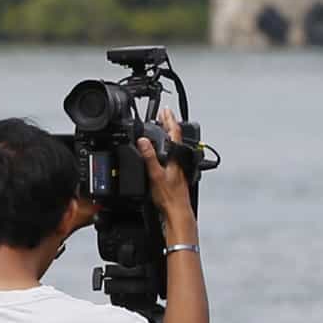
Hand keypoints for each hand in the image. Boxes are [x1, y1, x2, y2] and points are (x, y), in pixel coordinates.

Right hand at [145, 110, 200, 236]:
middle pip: (175, 138)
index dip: (169, 120)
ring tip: (160, 130)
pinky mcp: (175, 175)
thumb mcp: (155, 175)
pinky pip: (171, 156)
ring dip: (167, 137)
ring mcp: (178, 168)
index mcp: (176, 157)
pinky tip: (160, 153)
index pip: (174, 133)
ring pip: (173, 147)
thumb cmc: (170, 197)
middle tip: (162, 116)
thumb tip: (143, 141)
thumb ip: (149, 157)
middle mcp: (179, 161)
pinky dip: (165, 149)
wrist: (177, 212)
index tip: (165, 110)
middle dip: (168, 125)